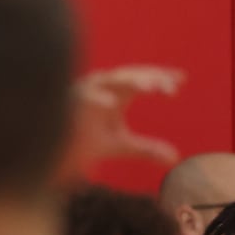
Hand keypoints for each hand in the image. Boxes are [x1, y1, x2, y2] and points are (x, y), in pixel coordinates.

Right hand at [70, 65, 184, 167]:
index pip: (142, 80)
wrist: (51, 154)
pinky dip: (96, 98)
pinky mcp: (68, 104)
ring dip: (129, 81)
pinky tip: (111, 103)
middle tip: (170, 89)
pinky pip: (83, 97)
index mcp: (115, 95)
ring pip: (109, 81)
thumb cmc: (81, 143)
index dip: (161, 77)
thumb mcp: (119, 145)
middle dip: (150, 78)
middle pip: (129, 76)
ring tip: (150, 88)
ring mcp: (84, 94)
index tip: (182, 79)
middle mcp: (101, 89)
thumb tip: (175, 158)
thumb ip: (145, 149)